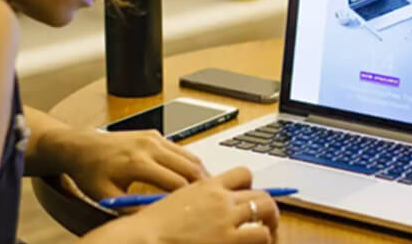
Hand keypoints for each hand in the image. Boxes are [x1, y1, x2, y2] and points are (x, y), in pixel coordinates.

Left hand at [43, 128, 208, 200]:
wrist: (82, 146)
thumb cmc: (91, 171)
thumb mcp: (107, 196)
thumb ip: (132, 207)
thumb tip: (155, 217)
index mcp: (137, 162)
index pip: (175, 182)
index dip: (188, 198)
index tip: (194, 209)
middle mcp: (149, 146)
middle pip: (189, 167)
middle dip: (201, 184)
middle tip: (209, 199)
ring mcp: (153, 138)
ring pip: (189, 156)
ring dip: (199, 172)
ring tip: (204, 189)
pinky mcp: (155, 134)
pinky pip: (180, 149)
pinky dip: (189, 162)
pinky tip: (190, 175)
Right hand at [122, 167, 279, 243]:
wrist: (142, 239)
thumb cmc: (150, 228)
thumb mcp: (176, 202)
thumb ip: (198, 201)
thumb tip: (210, 212)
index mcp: (207, 187)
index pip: (242, 174)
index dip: (249, 187)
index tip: (247, 199)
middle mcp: (221, 200)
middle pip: (261, 195)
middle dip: (267, 209)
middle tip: (266, 222)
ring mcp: (227, 220)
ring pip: (267, 213)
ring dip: (270, 226)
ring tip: (268, 237)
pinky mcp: (230, 241)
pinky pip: (260, 236)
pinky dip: (263, 240)